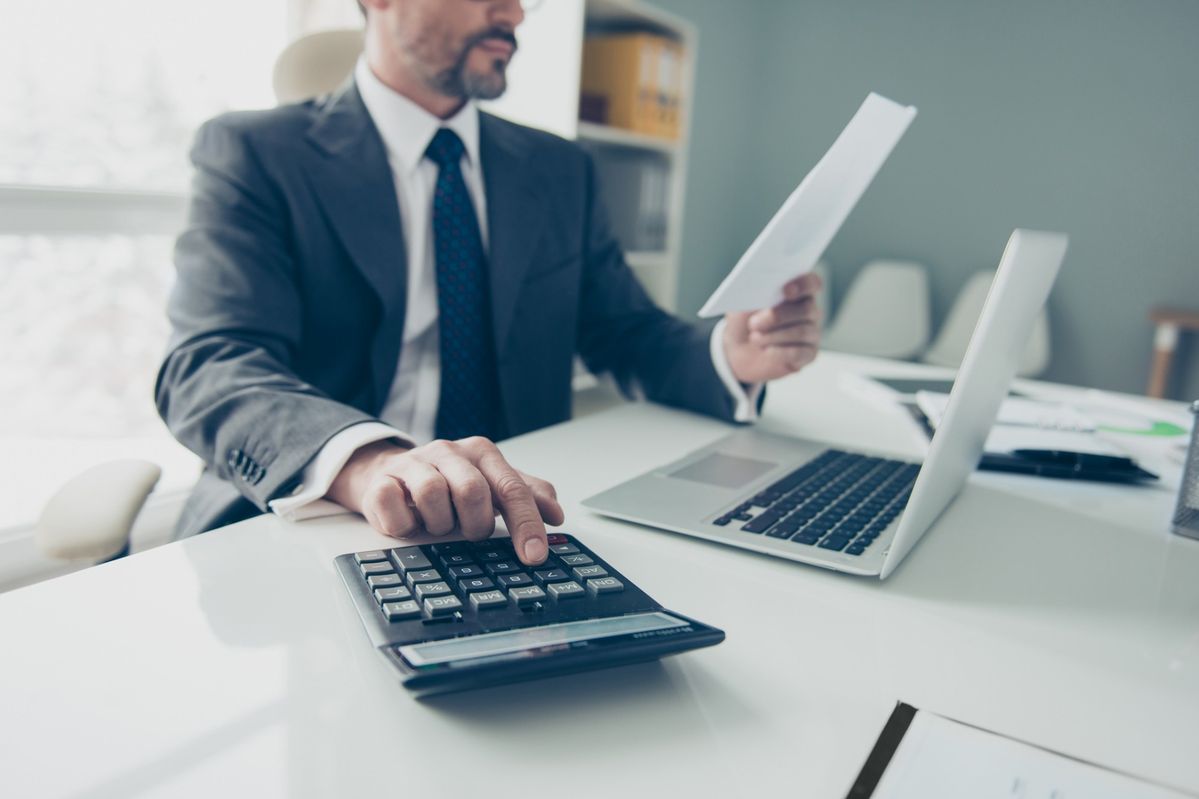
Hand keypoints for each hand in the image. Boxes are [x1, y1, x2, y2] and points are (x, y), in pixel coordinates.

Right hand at [326, 437, 563, 564]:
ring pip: (433, 495)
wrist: (391, 474)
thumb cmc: (450, 483)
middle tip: (469, 532)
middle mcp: (450, 452)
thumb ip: (526, 496)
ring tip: (438, 524)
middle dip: (474, 524)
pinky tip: (409, 522)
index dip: (526, 524)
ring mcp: (414, 464)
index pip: (512, 488)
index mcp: (482, 453)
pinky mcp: (382, 481)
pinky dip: (405, 523)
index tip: (534, 555)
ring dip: (439, 523)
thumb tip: (557, 514)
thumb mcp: (492, 484)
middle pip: (472, 491)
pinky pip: (394, 505)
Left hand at [722, 273, 822, 384]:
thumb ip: (756, 291)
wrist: (737, 350)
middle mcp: (810, 311)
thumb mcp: (744, 303)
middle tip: (754, 323)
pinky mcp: (807, 355)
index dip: (803, 285)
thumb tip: (762, 288)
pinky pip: (798, 353)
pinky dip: (779, 352)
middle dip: (778, 316)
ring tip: (754, 338)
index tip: (786, 291)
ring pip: (802, 332)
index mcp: (797, 291)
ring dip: (773, 335)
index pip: (812, 283)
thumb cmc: (744, 320)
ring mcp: (811, 334)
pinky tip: (766, 350)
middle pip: (807, 309)